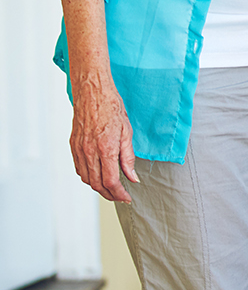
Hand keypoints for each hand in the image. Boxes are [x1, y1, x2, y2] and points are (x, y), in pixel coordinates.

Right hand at [69, 71, 137, 202]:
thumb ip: (128, 158)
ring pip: (86, 178)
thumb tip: (132, 177)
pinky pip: (79, 168)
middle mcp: (89, 151)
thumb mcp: (127, 132)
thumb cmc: (111, 108)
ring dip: (98, 188)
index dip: (119, 193)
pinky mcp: (73, 145)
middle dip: (109, 195)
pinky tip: (97, 175)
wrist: (92, 92)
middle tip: (121, 196)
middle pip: (97, 184)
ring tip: (111, 188)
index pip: (110, 181)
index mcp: (105, 148)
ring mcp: (79, 149)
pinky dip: (88, 177)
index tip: (127, 197)